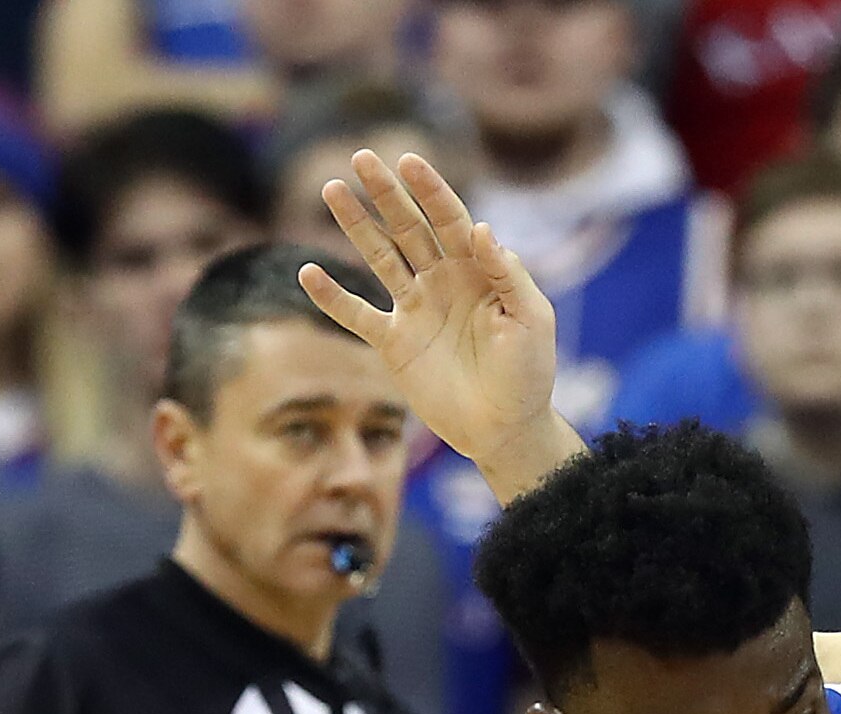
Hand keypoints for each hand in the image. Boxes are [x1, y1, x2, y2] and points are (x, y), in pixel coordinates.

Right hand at [302, 149, 561, 469]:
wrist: (506, 429)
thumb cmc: (529, 375)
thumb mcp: (532, 321)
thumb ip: (508, 275)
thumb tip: (482, 228)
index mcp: (478, 271)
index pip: (450, 219)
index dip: (430, 190)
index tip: (409, 161)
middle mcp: (443, 282)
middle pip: (409, 227)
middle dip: (387, 193)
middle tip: (361, 157)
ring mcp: (415, 310)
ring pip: (379, 257)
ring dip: (356, 225)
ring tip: (333, 190)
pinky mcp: (394, 343)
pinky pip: (356, 314)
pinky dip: (332, 297)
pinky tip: (308, 272)